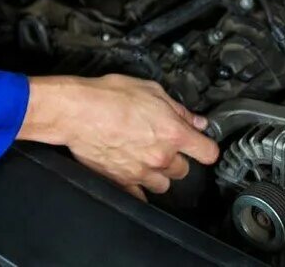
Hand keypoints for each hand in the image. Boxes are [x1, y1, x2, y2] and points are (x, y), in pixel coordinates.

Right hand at [16, 74, 219, 201]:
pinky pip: (139, 195)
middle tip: (161, 144)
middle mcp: (161, 157)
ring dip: (158, 174)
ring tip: (144, 158)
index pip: (208, 152)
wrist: (76, 112)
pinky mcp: (121, 181)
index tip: (200, 145)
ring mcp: (141, 173)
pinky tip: (131, 172)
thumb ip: (177, 108)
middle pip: (184, 170)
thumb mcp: (149, 89)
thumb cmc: (108, 96)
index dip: (205, 147)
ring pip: (163, 185)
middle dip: (176, 158)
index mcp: (173, 133)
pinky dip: (138, 187)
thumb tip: (194, 120)